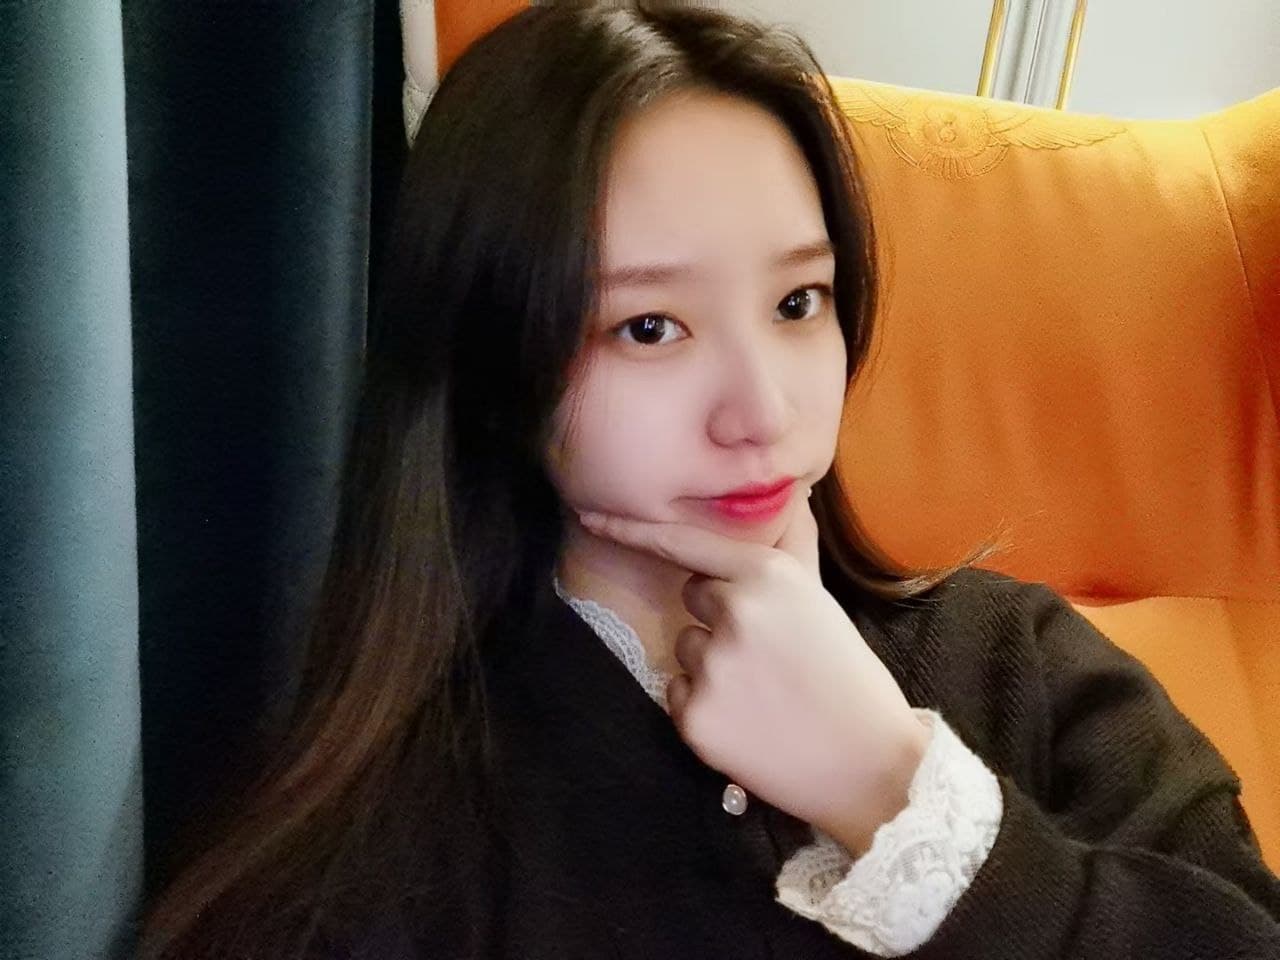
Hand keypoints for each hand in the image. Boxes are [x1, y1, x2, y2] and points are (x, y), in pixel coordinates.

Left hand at [577, 493, 930, 854]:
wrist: (870, 764)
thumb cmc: (849, 676)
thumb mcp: (822, 601)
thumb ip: (794, 547)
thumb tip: (792, 496)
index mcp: (767, 575)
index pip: (683, 543)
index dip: (632, 528)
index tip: (591, 514)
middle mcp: (734, 611)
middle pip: (691, 596)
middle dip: (719, 617)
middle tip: (767, 652)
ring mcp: (712, 666)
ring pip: (686, 648)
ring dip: (713, 666)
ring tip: (764, 692)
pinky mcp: (696, 717)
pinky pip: (678, 694)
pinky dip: (704, 708)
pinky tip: (749, 722)